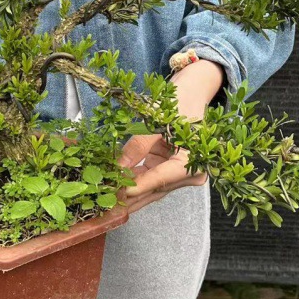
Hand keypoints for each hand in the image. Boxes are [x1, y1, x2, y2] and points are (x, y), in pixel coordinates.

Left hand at [120, 59, 224, 213]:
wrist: (193, 92)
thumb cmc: (180, 102)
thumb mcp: (156, 121)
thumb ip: (138, 145)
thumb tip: (118, 167)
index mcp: (192, 161)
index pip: (160, 179)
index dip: (138, 187)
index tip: (118, 193)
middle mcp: (189, 172)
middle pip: (155, 189)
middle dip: (130, 198)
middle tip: (106, 205)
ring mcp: (180, 173)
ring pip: (151, 188)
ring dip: (129, 194)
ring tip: (105, 201)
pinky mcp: (169, 169)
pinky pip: (149, 179)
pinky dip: (133, 182)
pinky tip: (114, 188)